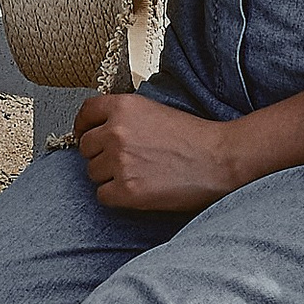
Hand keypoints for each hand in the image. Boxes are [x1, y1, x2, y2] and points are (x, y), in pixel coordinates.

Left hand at [73, 88, 246, 215]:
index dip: (84, 126)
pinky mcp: (127, 190)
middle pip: (86, 147)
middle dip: (101, 154)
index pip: (85, 113)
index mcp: (123, 107)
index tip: (86, 134)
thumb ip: (125, 116)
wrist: (219, 160)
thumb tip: (101, 128)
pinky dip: (116, 196)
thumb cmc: (193, 137)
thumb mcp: (154, 110)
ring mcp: (120, 162)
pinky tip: (137, 189)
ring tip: (138, 174)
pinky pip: (103, 195)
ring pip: (93, 173)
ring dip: (109, 176)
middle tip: (125, 160)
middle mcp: (117, 132)